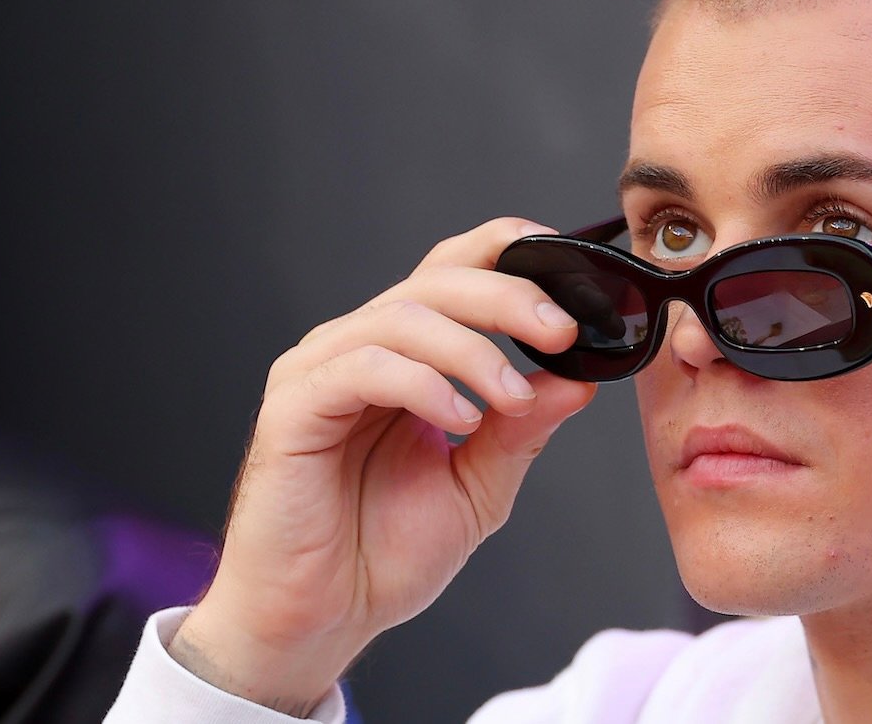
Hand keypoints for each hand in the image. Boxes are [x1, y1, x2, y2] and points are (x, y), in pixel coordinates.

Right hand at [169, 218, 596, 713]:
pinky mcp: (292, 408)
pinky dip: (422, 383)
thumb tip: (580, 379)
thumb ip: (523, 429)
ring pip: (404, 317)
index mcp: (406, 355)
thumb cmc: (384, 551)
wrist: (322, 620)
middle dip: (510, 297)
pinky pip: (362, 367)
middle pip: (437, 281)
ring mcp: (321, 373)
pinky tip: (461, 419)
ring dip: (473, 350)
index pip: (455, 271)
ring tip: (512, 397)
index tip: (569, 265)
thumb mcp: (479, 486)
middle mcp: (360, 348)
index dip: (507, 251)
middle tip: (562, 332)